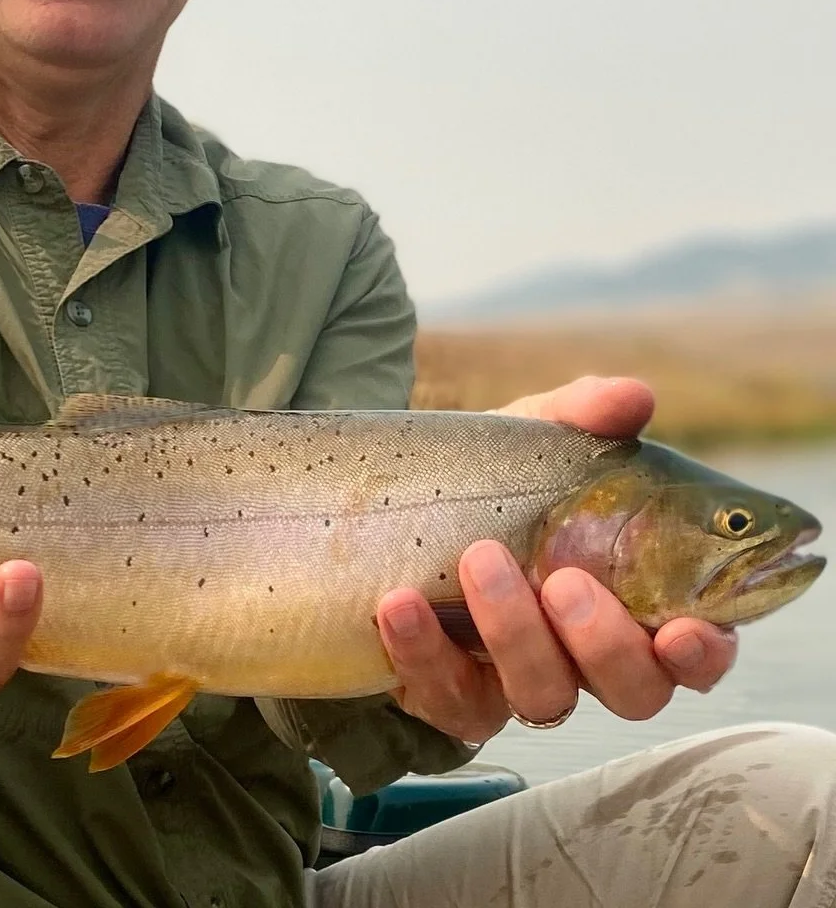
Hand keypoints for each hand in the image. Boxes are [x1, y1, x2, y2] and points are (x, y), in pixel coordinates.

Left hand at [375, 376, 738, 743]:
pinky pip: (447, 696)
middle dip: (603, 642)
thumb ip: (583, 417)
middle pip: (630, 689)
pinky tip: (399, 603)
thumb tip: (631, 397)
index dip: (701, 653)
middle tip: (563, 581)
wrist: (392, 511)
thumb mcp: (534, 442)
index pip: (693, 651)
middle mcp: (588, 657)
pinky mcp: (453, 697)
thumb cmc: (496, 482)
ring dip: (514, 634)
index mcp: (634, 602)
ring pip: (542, 695)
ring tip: (478, 561)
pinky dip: (422, 651)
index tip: (684, 631)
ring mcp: (520, 683)